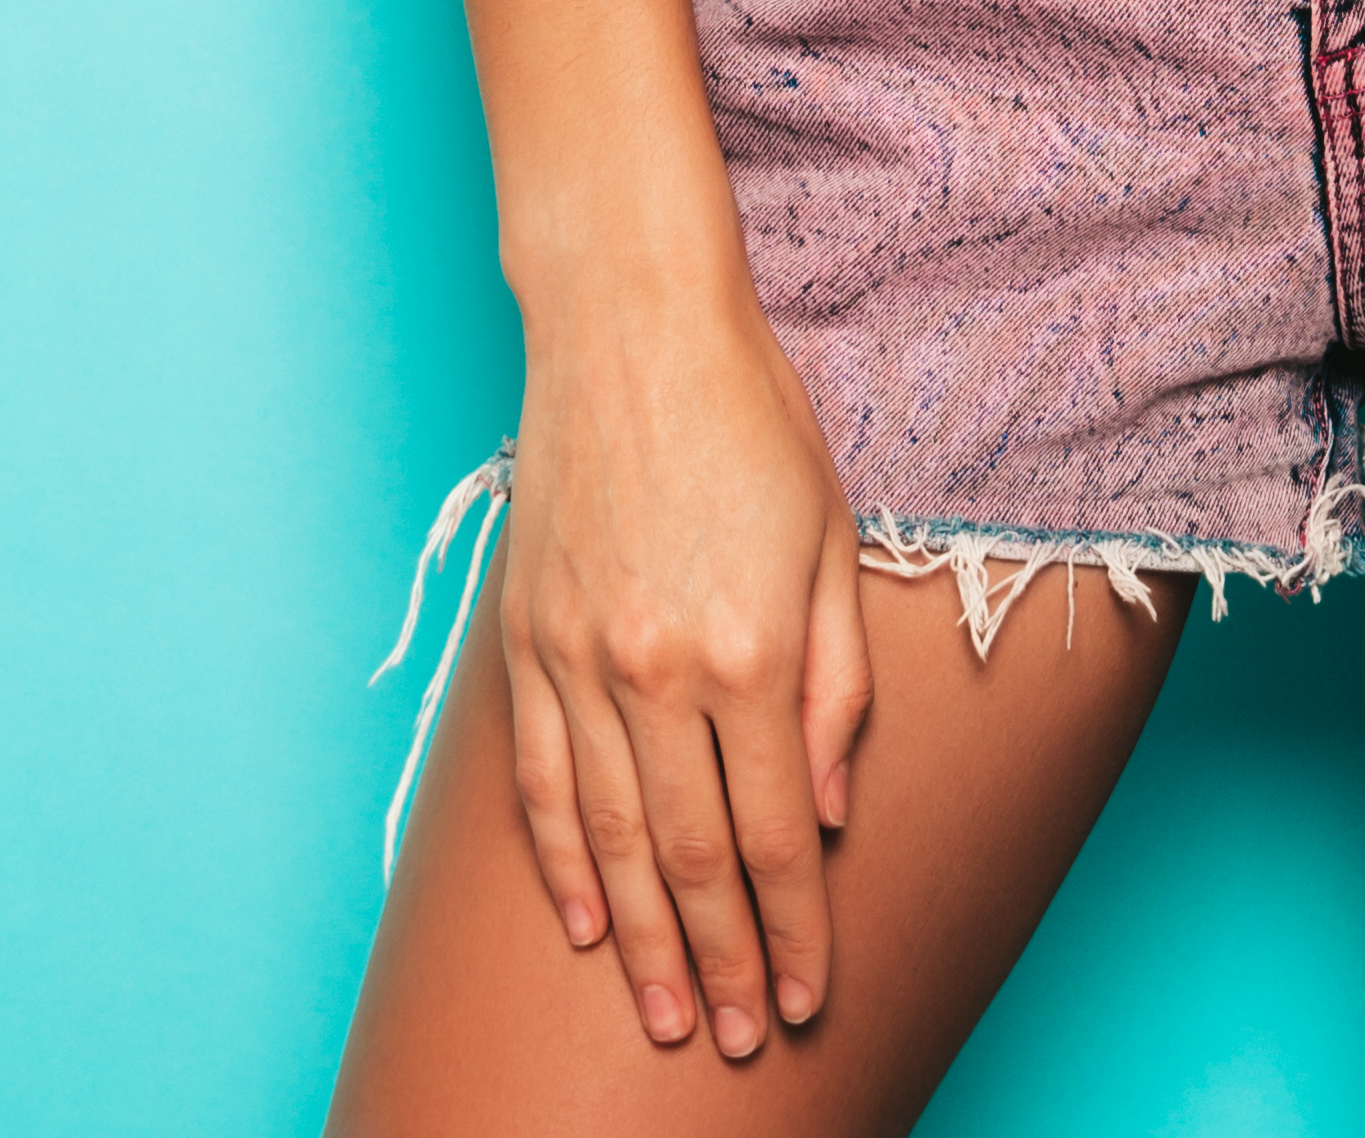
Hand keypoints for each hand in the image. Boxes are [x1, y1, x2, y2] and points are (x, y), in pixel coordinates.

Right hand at [497, 271, 875, 1060]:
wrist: (630, 324)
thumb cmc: (751, 414)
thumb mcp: (831, 534)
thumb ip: (838, 680)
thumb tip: (829, 806)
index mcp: (749, 648)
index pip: (779, 832)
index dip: (794, 927)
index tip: (806, 994)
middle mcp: (657, 672)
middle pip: (692, 859)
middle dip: (720, 962)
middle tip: (734, 1039)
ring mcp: (578, 662)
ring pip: (607, 840)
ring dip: (639, 940)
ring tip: (663, 1014)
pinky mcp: (526, 642)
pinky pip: (537, 780)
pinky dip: (558, 862)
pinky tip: (582, 921)